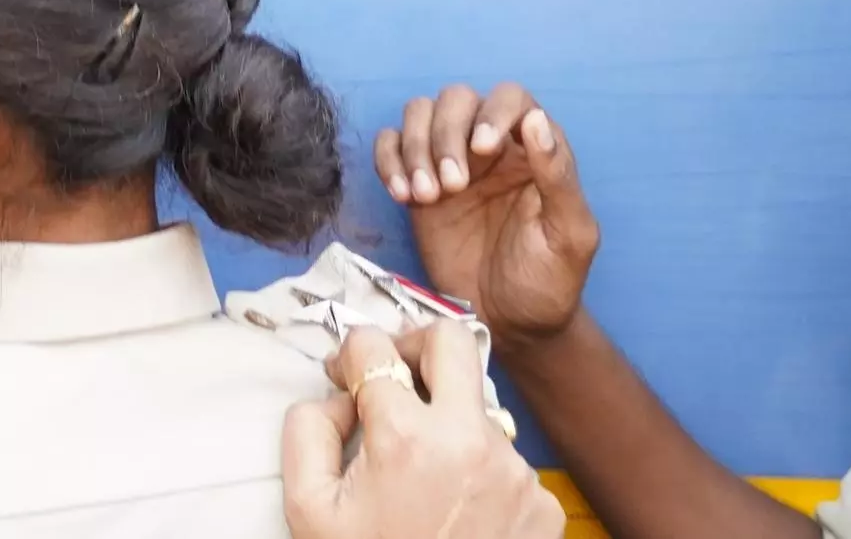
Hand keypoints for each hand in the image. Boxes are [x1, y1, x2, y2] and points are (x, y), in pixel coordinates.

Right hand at [280, 323, 559, 538]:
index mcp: (406, 438)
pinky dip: (479, 472)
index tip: (345, 374)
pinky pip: (506, 460)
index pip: (373, 346)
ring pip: (479, 408)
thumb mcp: (306, 508)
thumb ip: (308, 429)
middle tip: (395, 374)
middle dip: (415, 346)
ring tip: (424, 477)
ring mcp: (515, 472)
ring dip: (448, 423)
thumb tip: (338, 395)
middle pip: (452, 340)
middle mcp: (470, 442)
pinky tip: (456, 510)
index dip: (348, 355)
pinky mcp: (543, 503)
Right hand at [384, 88, 596, 350]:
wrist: (510, 325)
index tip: (483, 148)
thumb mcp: (569, 234)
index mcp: (532, 149)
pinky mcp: (416, 184)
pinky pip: (389, 146)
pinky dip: (388, 160)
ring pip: (419, 113)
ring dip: (415, 146)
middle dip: (446, 134)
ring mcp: (448, 162)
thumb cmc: (549, 281)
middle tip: (451, 186)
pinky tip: (401, 195)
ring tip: (424, 196)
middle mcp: (488, 146)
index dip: (493, 112)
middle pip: (457, 99)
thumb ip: (558, 176)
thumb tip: (535, 120)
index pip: (511, 98)